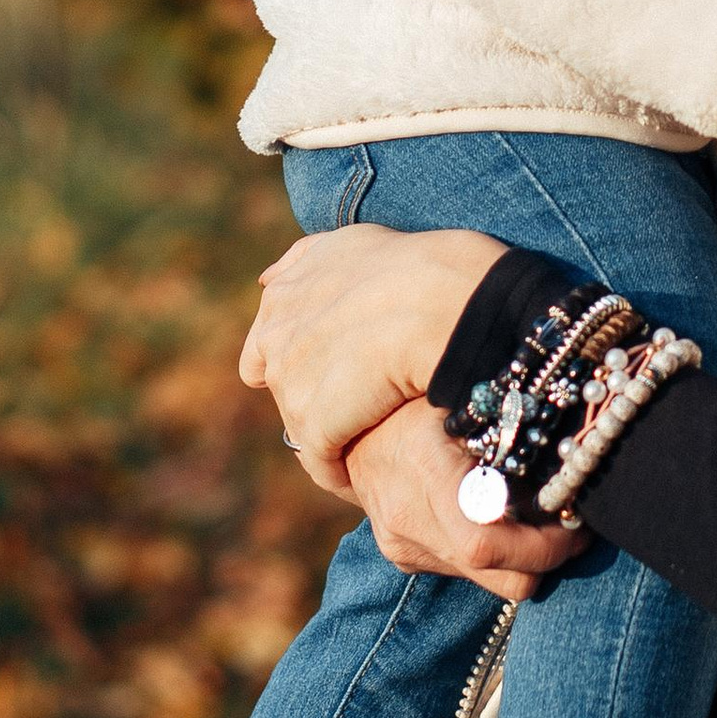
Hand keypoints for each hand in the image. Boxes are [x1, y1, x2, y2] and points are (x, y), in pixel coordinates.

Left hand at [241, 221, 509, 499]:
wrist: (450, 301)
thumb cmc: (421, 267)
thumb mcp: (351, 243)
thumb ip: (306, 262)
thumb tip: (266, 281)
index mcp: (284, 296)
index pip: (266, 346)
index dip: (305, 362)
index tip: (344, 368)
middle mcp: (276, 336)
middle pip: (284, 386)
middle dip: (316, 397)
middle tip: (368, 400)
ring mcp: (291, 382)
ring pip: (303, 426)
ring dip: (335, 435)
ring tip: (378, 439)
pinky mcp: (315, 425)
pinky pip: (322, 462)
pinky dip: (342, 472)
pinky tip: (368, 474)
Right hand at [347, 398, 583, 602]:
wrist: (349, 417)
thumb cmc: (419, 397)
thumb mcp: (467, 399)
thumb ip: (514, 431)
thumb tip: (575, 455)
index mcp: (426, 476)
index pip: (488, 546)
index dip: (544, 547)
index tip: (576, 523)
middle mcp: (409, 521)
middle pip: (501, 578)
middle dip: (547, 559)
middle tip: (570, 524)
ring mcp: (403, 545)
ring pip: (489, 581)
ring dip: (521, 557)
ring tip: (538, 516)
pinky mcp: (402, 555)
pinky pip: (464, 570)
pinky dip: (490, 553)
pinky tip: (495, 516)